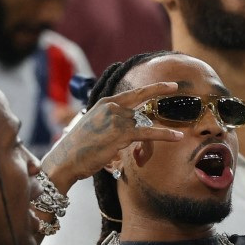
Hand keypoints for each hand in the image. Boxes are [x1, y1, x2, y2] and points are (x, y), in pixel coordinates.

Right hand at [41, 81, 183, 190]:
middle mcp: (111, 107)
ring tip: (179, 135)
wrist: (66, 160)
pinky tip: (177, 137)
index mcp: (104, 104)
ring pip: (145, 121)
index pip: (132, 93)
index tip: (164, 84)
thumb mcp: (94, 128)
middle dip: (160, 90)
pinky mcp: (121, 134)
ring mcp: (116, 119)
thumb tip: (126, 131)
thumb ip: (110, 124)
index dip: (150, 88)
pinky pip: (148, 133)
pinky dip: (164, 135)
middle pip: (141, 101)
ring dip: (162, 132)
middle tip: (175, 86)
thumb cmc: (78, 149)